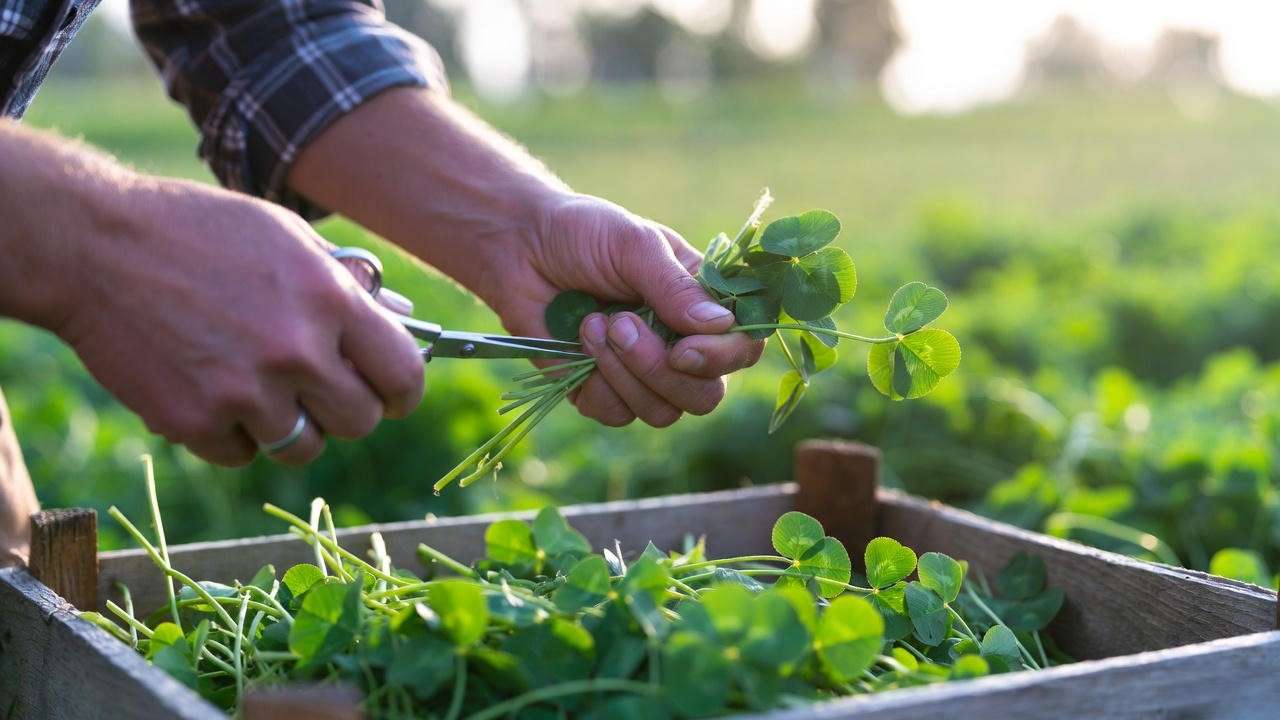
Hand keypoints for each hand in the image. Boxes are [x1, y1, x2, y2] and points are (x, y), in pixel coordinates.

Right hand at [53, 178, 424, 465]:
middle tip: (318, 388)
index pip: (403, 375)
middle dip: (345, 409)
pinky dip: (232, 433)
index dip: (401, 391)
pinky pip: (242, 455)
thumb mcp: (287, 237)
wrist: (93, 245)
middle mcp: (295, 350)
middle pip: (360, 421)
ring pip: (301, 447)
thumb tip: (404, 321)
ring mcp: (243, 392)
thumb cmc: (199, 231)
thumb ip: (347, 285)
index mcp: (330, 299)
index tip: (390, 394)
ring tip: (256, 384)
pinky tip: (210, 388)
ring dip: (288, 425)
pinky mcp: (194, 421)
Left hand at [492, 193, 764, 426]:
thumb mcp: (634, 244)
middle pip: (706, 395)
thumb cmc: (584, 234)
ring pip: (662, 411)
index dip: (722, 357)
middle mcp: (682, 345)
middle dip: (663, 369)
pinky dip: (596, 382)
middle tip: (623, 324)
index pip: (742, 348)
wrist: (519, 247)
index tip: (684, 347)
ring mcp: (643, 373)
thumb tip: (721, 325)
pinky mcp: (602, 392)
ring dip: (624, 372)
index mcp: (703, 305)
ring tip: (593, 323)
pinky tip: (578, 340)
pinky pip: (616, 414)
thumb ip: (675, 286)